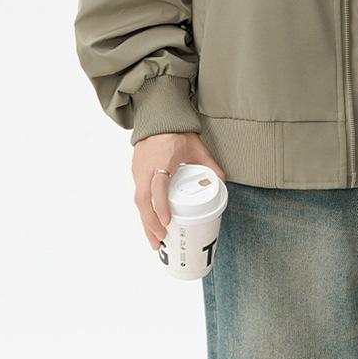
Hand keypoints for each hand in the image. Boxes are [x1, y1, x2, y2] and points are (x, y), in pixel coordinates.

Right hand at [131, 132, 225, 249]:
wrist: (158, 116)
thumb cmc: (177, 132)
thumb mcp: (197, 147)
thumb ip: (210, 164)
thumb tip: (222, 182)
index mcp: (162, 161)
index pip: (158, 187)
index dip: (161, 206)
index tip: (167, 222)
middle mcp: (146, 168)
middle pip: (143, 201)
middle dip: (150, 224)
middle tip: (160, 241)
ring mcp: (138, 170)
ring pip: (138, 200)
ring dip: (145, 222)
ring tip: (155, 240)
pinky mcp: (135, 172)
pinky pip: (138, 195)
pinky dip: (143, 211)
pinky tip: (150, 224)